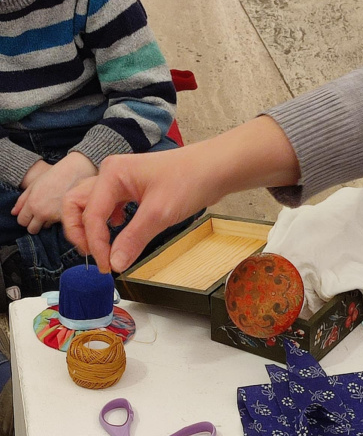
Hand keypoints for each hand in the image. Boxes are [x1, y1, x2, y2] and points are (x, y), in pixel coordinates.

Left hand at [13, 152, 97, 234]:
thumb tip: (13, 213)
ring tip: (50, 210)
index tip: (28, 216)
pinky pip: (56, 224)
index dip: (24, 219)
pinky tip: (58, 209)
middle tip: (37, 217)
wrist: (73, 174)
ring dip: (45, 221)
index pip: (22, 221)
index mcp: (32, 204)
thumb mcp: (33, 186)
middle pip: (32, 229)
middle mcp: (42, 213)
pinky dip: (56, 219)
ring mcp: (54, 217)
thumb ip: (22, 200)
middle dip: (33, 225)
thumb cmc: (53, 177)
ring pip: (45, 227)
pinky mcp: (65, 219)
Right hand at [62, 117, 299, 272]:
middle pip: (76, 204)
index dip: (95, 244)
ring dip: (89, 228)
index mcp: (111, 174)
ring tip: (102, 250)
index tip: (107, 267)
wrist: (214, 168)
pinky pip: (106, 206)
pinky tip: (117, 232)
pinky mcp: (130, 188)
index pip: (90, 215)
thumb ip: (133, 239)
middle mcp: (109, 174)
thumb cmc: (189, 181)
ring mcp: (119, 180)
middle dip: (79, 233)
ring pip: (89, 205)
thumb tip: (115, 265)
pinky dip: (105, 222)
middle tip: (95, 257)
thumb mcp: (159, 214)